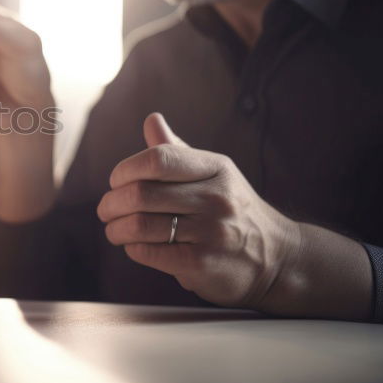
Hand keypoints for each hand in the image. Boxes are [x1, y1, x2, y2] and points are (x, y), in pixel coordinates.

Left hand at [96, 113, 301, 309]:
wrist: (277, 257)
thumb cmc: (232, 210)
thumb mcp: (213, 174)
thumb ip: (177, 151)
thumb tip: (152, 119)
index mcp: (215, 168)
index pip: (158, 159)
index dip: (125, 170)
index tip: (116, 181)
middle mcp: (216, 198)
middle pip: (141, 194)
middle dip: (111, 203)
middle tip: (105, 209)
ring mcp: (211, 232)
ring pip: (140, 225)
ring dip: (115, 228)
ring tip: (113, 229)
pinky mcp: (203, 263)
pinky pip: (148, 252)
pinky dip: (132, 248)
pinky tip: (133, 246)